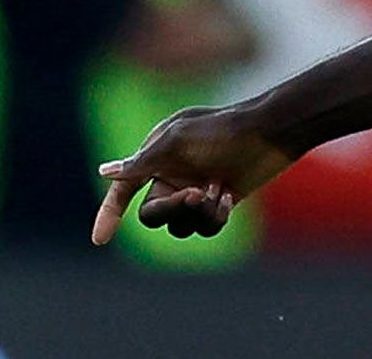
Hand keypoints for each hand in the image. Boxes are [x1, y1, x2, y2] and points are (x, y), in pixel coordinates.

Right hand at [91, 105, 293, 245]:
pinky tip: (229, 196)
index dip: (109, 214)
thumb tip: (104, 172)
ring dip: (200, 214)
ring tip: (219, 191)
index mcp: (156, 157)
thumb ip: (142, 162)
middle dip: (173, 210)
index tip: (99, 240)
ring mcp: (196, 191)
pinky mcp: (219, 202)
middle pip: (153, 215)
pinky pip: (206, 227)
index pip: (123, 190)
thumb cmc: (223, 131)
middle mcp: (173, 176)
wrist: (272, 132)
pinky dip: (216, 217)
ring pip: (181, 226)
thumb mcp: (178, 142)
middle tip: (195, 194)